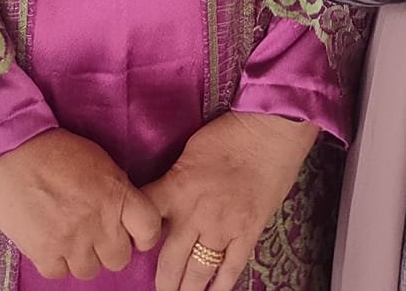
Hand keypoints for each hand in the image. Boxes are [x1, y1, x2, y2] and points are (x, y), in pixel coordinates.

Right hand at [0, 130, 162, 280]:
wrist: (11, 150)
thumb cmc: (55, 149)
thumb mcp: (99, 161)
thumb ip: (116, 190)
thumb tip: (122, 214)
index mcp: (117, 194)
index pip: (150, 230)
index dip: (144, 235)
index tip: (134, 233)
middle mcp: (99, 222)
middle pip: (120, 259)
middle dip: (110, 248)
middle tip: (96, 234)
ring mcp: (71, 240)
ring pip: (90, 271)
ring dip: (82, 257)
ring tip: (70, 237)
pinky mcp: (43, 252)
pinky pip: (58, 273)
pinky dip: (55, 261)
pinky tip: (50, 242)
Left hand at [146, 112, 317, 290]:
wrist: (271, 131)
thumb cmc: (229, 134)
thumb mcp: (188, 152)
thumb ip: (174, 180)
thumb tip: (164, 199)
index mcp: (176, 188)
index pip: (144, 220)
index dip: (134, 237)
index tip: (133, 246)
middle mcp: (196, 214)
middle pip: (168, 261)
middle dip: (162, 282)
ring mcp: (223, 228)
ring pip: (198, 272)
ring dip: (186, 290)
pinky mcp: (248, 233)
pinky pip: (231, 269)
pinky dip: (220, 287)